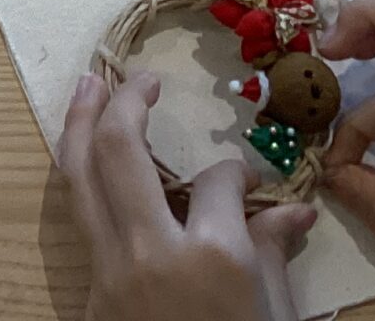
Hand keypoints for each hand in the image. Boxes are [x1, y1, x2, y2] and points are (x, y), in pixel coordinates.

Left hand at [62, 70, 317, 320]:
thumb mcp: (275, 314)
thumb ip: (273, 253)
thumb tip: (295, 208)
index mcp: (212, 256)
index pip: (215, 181)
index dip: (232, 170)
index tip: (240, 172)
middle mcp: (151, 251)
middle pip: (121, 151)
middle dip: (126, 104)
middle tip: (138, 78)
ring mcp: (112, 269)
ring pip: (80, 176)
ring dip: (81, 123)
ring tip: (89, 85)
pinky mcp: (90, 290)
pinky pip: (79, 216)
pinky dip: (80, 177)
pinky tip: (85, 156)